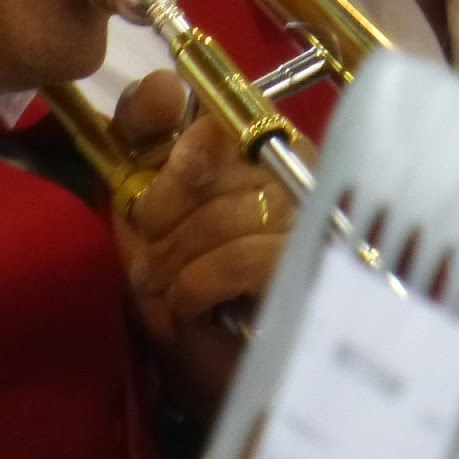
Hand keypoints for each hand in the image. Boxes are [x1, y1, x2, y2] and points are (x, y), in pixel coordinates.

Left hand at [109, 71, 301, 406]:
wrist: (220, 371)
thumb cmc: (185, 281)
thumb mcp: (149, 209)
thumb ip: (146, 138)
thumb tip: (164, 87)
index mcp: (258, 142)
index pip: (220, 105)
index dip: (168, 129)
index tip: (142, 170)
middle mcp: (298, 167)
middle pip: (219, 155)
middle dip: (163, 209)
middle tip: (141, 251)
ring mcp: (316, 216)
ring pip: (226, 211)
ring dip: (175, 256)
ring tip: (156, 287)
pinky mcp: (317, 268)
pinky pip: (244, 257)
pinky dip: (198, 282)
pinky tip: (187, 306)